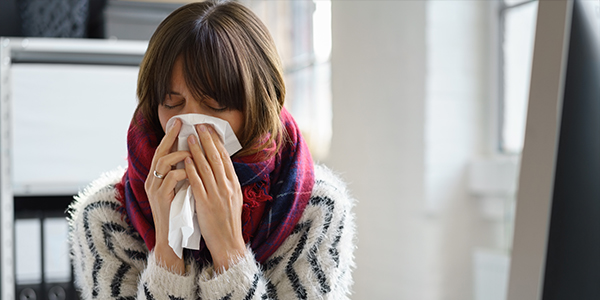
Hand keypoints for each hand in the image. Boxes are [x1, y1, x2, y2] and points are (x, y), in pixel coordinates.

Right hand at [144, 118, 189, 273]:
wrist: (172, 239)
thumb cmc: (180, 214)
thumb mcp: (181, 191)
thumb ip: (183, 175)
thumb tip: (194, 156)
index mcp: (157, 178)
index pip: (162, 152)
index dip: (170, 137)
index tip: (178, 123)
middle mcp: (152, 181)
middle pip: (159, 152)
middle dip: (170, 137)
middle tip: (180, 123)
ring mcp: (154, 189)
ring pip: (163, 163)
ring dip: (179, 155)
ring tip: (191, 150)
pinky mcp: (160, 198)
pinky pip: (170, 179)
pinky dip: (182, 173)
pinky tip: (191, 172)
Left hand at [184, 124, 245, 271]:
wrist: (228, 242)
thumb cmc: (228, 222)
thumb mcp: (234, 198)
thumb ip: (227, 182)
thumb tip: (221, 167)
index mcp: (234, 184)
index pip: (225, 158)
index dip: (217, 142)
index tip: (210, 130)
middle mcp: (227, 186)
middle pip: (216, 158)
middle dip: (207, 140)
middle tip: (200, 125)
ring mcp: (217, 194)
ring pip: (206, 167)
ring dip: (197, 150)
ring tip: (189, 137)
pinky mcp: (205, 203)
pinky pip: (197, 182)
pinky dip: (191, 169)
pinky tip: (185, 159)